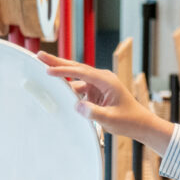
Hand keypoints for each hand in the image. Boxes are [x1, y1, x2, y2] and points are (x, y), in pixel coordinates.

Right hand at [36, 51, 175, 153]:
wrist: (140, 124)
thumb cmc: (129, 120)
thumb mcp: (111, 119)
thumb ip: (94, 113)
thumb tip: (78, 106)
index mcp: (107, 80)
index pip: (82, 72)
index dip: (64, 70)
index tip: (48, 70)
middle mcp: (102, 79)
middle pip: (76, 68)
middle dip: (57, 62)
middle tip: (39, 55)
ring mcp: (98, 84)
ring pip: (75, 77)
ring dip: (60, 74)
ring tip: (42, 70)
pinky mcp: (95, 92)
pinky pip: (78, 88)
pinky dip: (67, 88)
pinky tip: (55, 88)